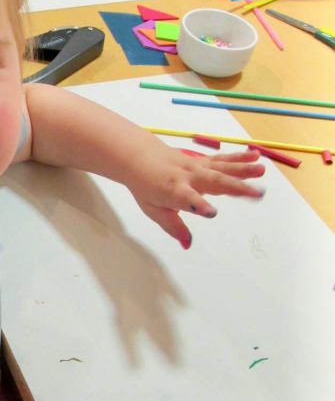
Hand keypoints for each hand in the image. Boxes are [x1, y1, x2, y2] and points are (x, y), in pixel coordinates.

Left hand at [128, 144, 264, 248]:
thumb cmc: (145, 186)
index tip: (212, 213)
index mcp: (174, 191)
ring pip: (221, 168)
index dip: (199, 206)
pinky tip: (254, 156)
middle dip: (235, 188)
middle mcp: (187, 176)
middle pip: (213, 182)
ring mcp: (195, 166)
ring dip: (243, 170)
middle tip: (258, 193)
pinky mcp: (201, 160)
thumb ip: (173, 227)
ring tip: (262, 170)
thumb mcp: (154, 211)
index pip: (188, 200)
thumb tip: (187, 244)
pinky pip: (222, 160)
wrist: (137, 157)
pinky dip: (238, 158)